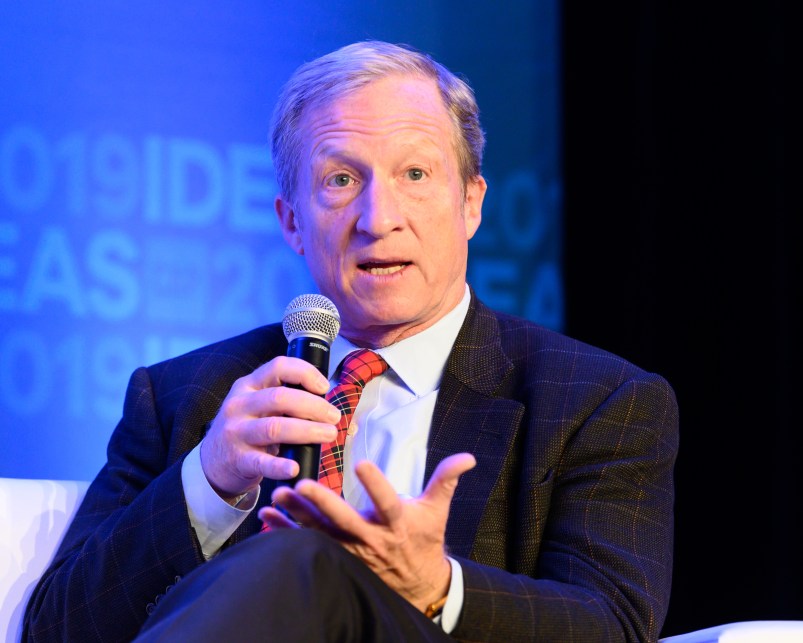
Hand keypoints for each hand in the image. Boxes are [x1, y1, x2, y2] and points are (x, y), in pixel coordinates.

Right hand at [200, 356, 340, 498]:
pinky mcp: (237, 459)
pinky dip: (280, 466)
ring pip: (274, 427)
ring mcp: (236, 432)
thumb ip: (284, 399)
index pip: (277, 368)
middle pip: (280, 398)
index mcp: (248, 386)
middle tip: (334, 417)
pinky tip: (294, 468)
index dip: (305, 373)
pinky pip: (261, 462)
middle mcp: (240, 405)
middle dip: (313, 406)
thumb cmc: (247, 428)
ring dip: (307, 430)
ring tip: (328, 434)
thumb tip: (328, 403)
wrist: (213, 462)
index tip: (324, 387)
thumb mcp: (257, 405)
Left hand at [258, 452, 476, 611]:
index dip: (376, 484)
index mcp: (397, 522)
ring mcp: (351, 552)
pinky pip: (307, 546)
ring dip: (297, 517)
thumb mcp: (437, 510)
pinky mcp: (336, 559)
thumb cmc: (424, 540)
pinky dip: (285, 533)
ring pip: (321, 534)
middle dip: (323, 504)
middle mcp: (372, 539)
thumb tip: (468, 457)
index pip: (387, 501)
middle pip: (345, 521)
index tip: (362, 463)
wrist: (417, 585)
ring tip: (278, 496)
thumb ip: (446, 480)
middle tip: (303, 485)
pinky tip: (266, 519)